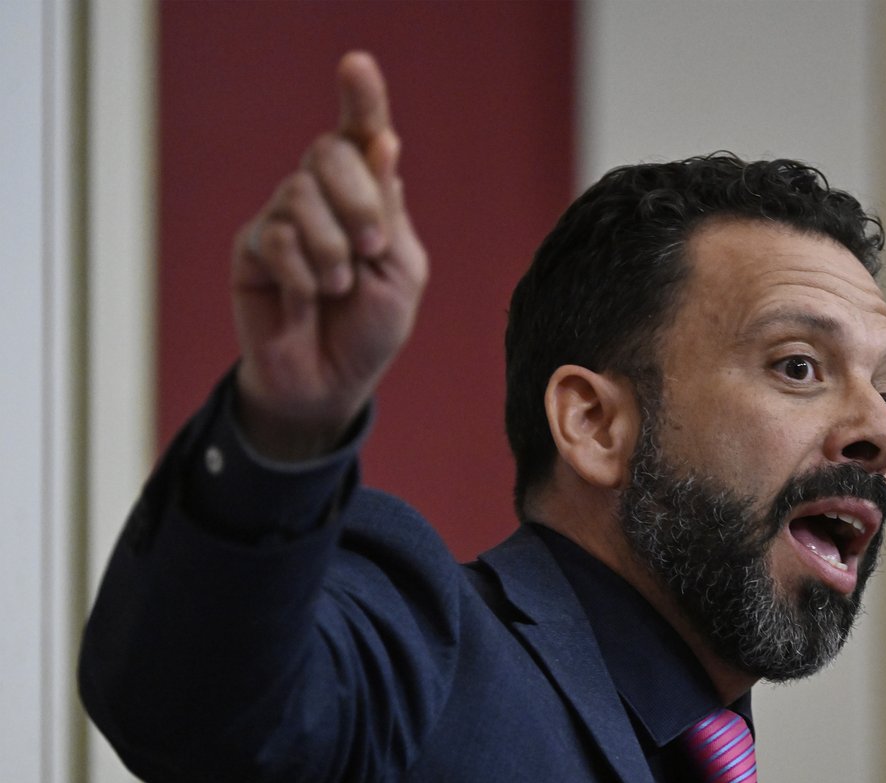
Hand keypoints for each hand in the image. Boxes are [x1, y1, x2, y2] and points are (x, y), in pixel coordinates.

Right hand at [231, 51, 428, 460]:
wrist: (330, 382)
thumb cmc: (371, 328)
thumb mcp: (400, 272)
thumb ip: (390, 211)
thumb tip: (383, 141)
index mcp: (368, 196)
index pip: (361, 134)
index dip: (360, 97)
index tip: (357, 64)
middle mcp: (323, 197)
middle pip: (328, 152)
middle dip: (358, 201)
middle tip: (371, 250)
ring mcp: (283, 218)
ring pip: (300, 195)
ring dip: (331, 248)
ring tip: (338, 288)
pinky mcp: (251, 247)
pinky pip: (274, 236)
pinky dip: (301, 273)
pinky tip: (306, 299)